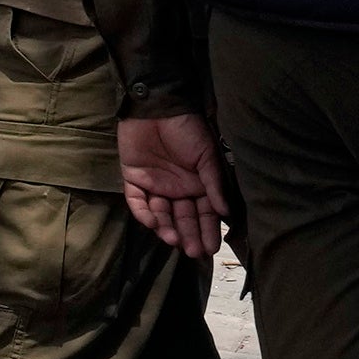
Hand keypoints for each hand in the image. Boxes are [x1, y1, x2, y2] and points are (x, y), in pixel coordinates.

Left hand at [117, 113, 225, 261]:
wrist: (158, 107)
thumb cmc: (187, 129)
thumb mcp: (207, 156)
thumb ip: (214, 184)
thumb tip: (226, 212)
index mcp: (198, 185)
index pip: (204, 214)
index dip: (207, 231)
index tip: (211, 249)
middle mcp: (177, 189)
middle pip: (183, 218)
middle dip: (188, 235)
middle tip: (192, 251)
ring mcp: (154, 185)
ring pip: (160, 213)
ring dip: (166, 227)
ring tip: (174, 240)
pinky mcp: (133, 177)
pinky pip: (136, 200)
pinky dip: (143, 212)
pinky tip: (153, 222)